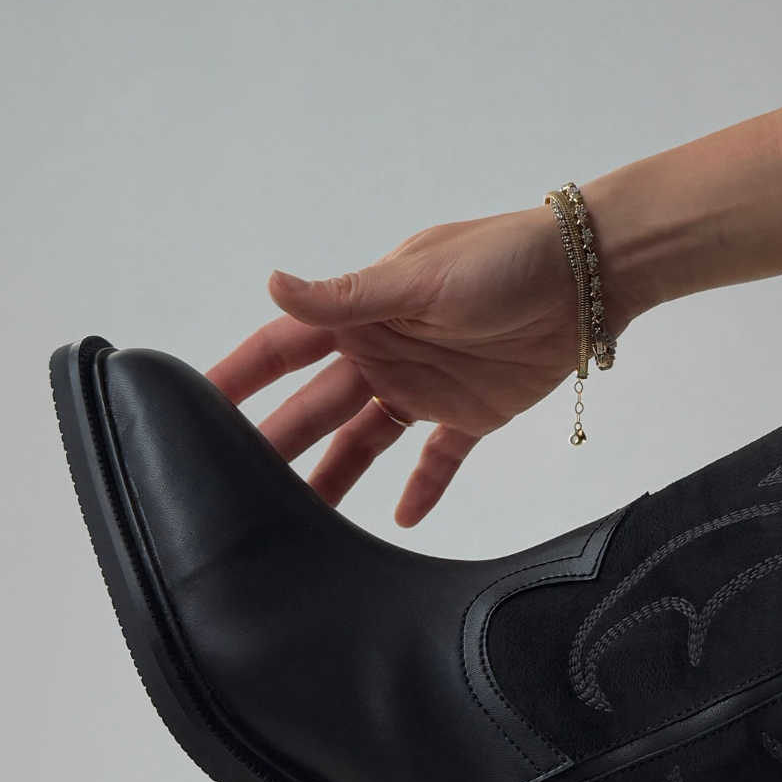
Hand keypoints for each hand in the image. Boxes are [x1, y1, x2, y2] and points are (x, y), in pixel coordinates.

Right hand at [209, 205, 592, 523]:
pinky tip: (401, 520)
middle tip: (229, 489)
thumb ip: (348, 295)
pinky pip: (437, 458)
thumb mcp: (422, 276)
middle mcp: (383, 350)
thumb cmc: (506, 258)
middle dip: (274, 443)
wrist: (592, 276)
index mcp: (362, 312)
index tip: (189, 403)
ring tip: (301, 523)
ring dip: (335, 477)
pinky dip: (423, 488)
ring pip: (365, 441)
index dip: (239, 374)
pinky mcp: (471, 413)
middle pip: (316, 406)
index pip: (283, 347)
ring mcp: (424, 384)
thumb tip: (271, 281)